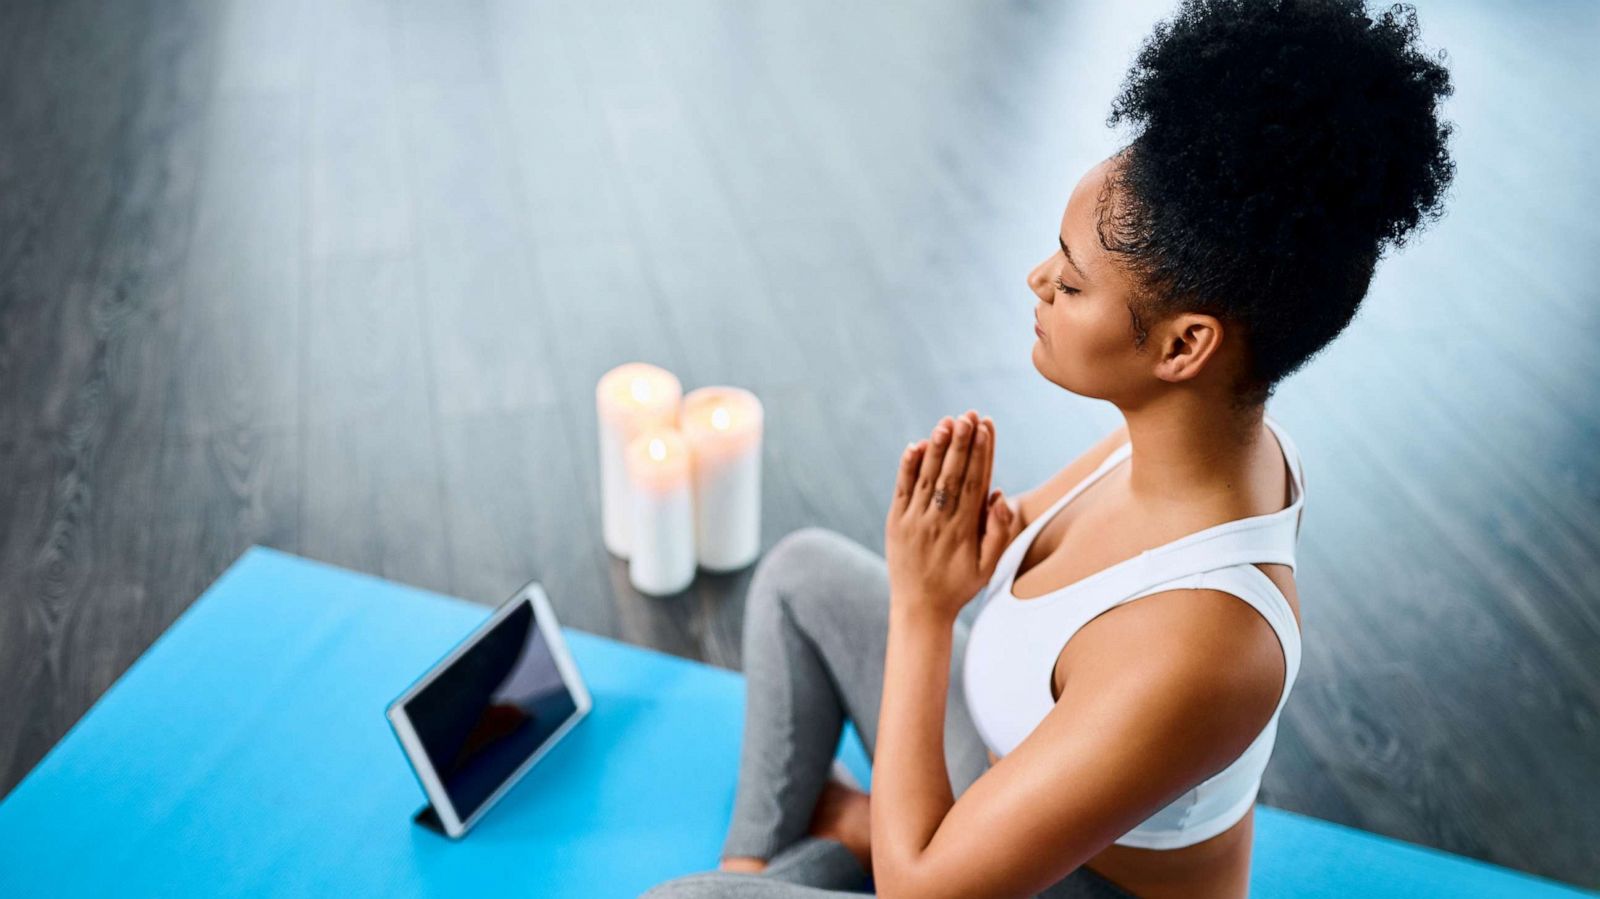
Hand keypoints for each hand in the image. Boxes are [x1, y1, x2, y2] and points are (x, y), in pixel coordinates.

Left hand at [885, 410, 1017, 620]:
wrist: (919, 608)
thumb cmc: (959, 585)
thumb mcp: (988, 566)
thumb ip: (998, 533)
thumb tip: (1000, 497)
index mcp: (964, 529)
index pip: (976, 482)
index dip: (982, 452)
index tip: (987, 427)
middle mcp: (939, 521)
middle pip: (953, 474)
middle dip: (962, 442)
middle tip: (969, 415)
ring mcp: (915, 520)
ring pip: (928, 477)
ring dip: (938, 448)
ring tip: (947, 422)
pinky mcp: (895, 522)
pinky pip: (902, 489)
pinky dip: (908, 467)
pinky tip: (916, 445)